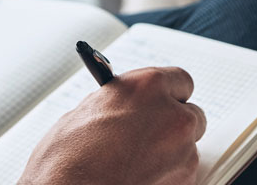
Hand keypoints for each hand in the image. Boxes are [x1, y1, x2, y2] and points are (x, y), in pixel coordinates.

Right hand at [18, 67, 206, 184]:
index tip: (163, 103)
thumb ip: (119, 105)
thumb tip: (128, 108)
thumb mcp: (86, 112)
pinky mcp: (185, 182)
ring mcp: (183, 153)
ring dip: (169, 154)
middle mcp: (173, 115)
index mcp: (148, 87)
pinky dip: (166, 177)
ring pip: (187, 149)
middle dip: (173, 126)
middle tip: (150, 138)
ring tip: (135, 165)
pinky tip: (138, 179)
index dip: (170, 95)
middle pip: (191, 116)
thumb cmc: (66, 159)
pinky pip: (182, 175)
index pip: (181, 81)